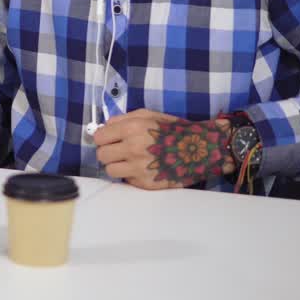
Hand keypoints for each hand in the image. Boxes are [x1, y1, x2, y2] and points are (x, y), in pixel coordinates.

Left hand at [95, 108, 233, 189]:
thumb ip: (122, 119)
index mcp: (132, 129)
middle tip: (118, 151)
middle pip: (101, 155)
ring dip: (116, 166)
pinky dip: (131, 175)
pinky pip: (127, 181)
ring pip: (110, 170)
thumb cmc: (173, 130)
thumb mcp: (148, 115)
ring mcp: (140, 168)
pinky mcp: (146, 184)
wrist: (201, 149)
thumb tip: (103, 128)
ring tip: (128, 161)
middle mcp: (133, 149)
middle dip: (107, 152)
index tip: (108, 139)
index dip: (102, 138)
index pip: (98, 138)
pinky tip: (143, 168)